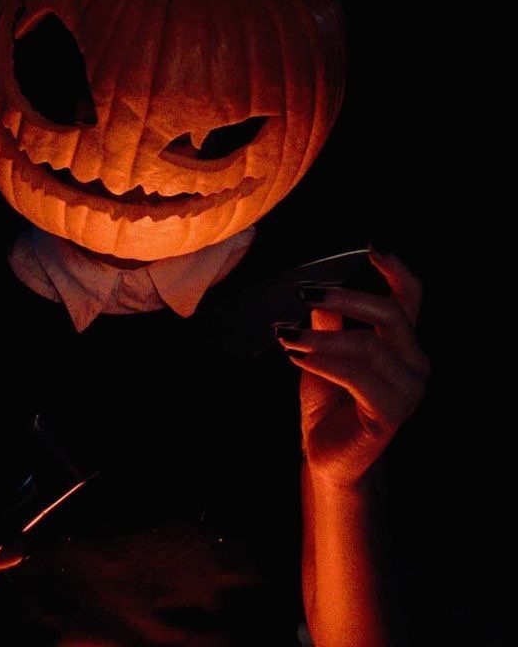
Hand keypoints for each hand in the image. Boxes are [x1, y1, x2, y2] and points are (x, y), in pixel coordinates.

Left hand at [275, 249, 430, 487]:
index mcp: (403, 343)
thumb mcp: (323, 351)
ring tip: (287, 334)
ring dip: (323, 336)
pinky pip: (357, 375)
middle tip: (305, 293)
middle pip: (390, 314)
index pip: (411, 297)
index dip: (396, 270)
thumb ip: (328, 321)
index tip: (371, 248)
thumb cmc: (329, 401)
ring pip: (369, 345)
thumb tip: (314, 288)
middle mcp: (414, 363)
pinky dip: (324, 360)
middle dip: (346, 298)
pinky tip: (297, 355)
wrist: (327, 454)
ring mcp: (408, 390)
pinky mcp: (390, 413)